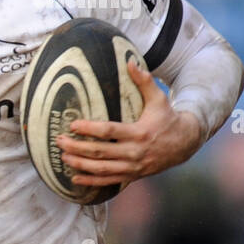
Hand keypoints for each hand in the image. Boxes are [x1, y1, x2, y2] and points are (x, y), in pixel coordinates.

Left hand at [56, 60, 203, 188]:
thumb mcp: (159, 99)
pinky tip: (75, 179)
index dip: (90, 129)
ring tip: (62, 157)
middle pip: (100, 152)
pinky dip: (91, 182)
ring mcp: (133, 166)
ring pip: (102, 169)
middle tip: (59, 141)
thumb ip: (144, 81)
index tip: (73, 125)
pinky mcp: (132, 175)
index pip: (109, 131)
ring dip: (80, 164)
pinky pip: (108, 181)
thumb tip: (130, 62)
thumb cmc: (167, 118)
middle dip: (77, 148)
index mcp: (139, 132)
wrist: (185, 144)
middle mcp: (135, 152)